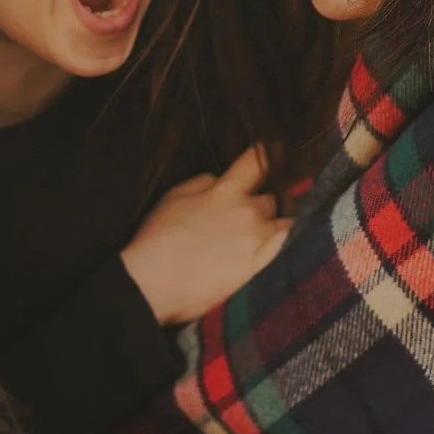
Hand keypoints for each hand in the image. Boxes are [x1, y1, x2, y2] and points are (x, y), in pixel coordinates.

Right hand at [120, 145, 290, 325]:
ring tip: (262, 223)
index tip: (272, 150)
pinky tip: (274, 236)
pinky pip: (280, 245)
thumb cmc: (159, 236)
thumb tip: (221, 181)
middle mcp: (247, 213)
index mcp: (226, 191)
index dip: (266, 153)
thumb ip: (205, 182)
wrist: (153, 283)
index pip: (257, 162)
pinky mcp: (256, 266)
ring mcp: (255, 241)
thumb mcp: (176, 195)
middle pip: (270, 197)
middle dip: (261, 198)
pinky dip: (279, 236)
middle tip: (249, 204)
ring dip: (273, 219)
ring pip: (280, 221)